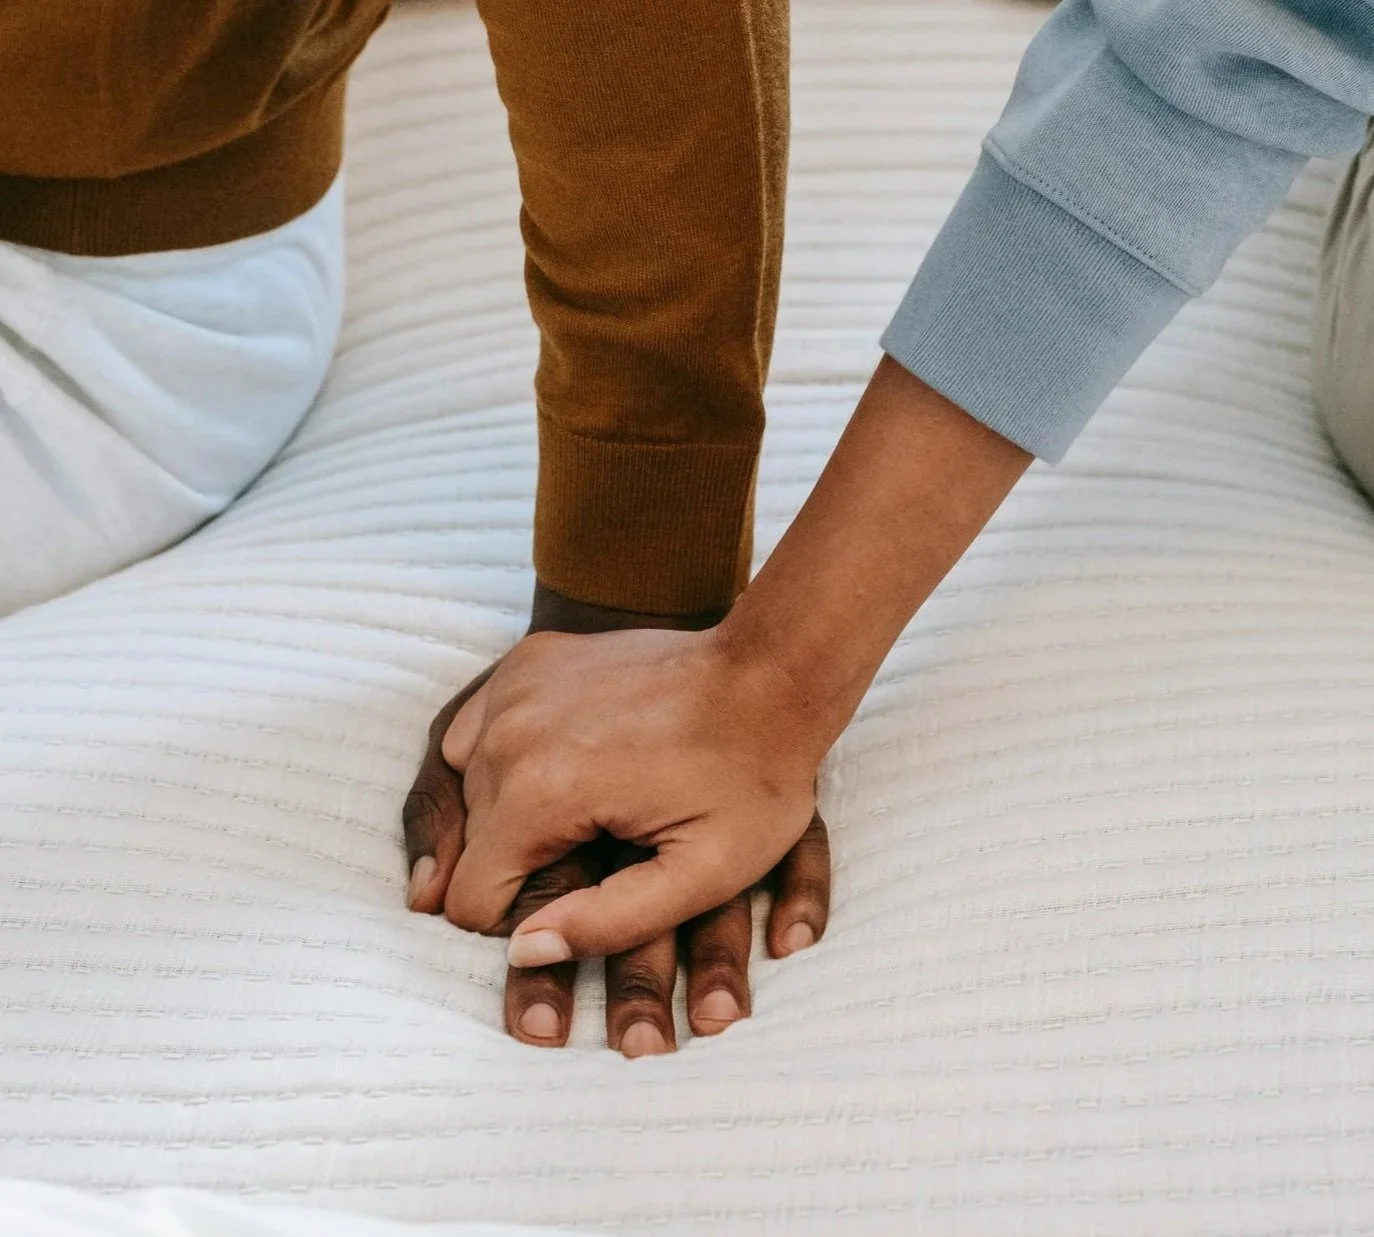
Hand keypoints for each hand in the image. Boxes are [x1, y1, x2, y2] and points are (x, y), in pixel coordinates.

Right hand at [403, 588, 830, 1055]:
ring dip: (506, 816)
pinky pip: (477, 732)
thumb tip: (522, 952)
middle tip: (595, 857)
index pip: (470, 900)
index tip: (580, 908)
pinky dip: (502, 760)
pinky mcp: (527, 660)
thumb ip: (608, 923)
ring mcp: (513, 686)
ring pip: (466, 789)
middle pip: (466, 845)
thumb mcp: (703, 875)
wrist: (772, 674)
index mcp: (541, 790)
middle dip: (517, 870)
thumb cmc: (752, 779)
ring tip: (582, 817)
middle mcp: (508, 733)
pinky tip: (558, 770)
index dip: (522, 925)